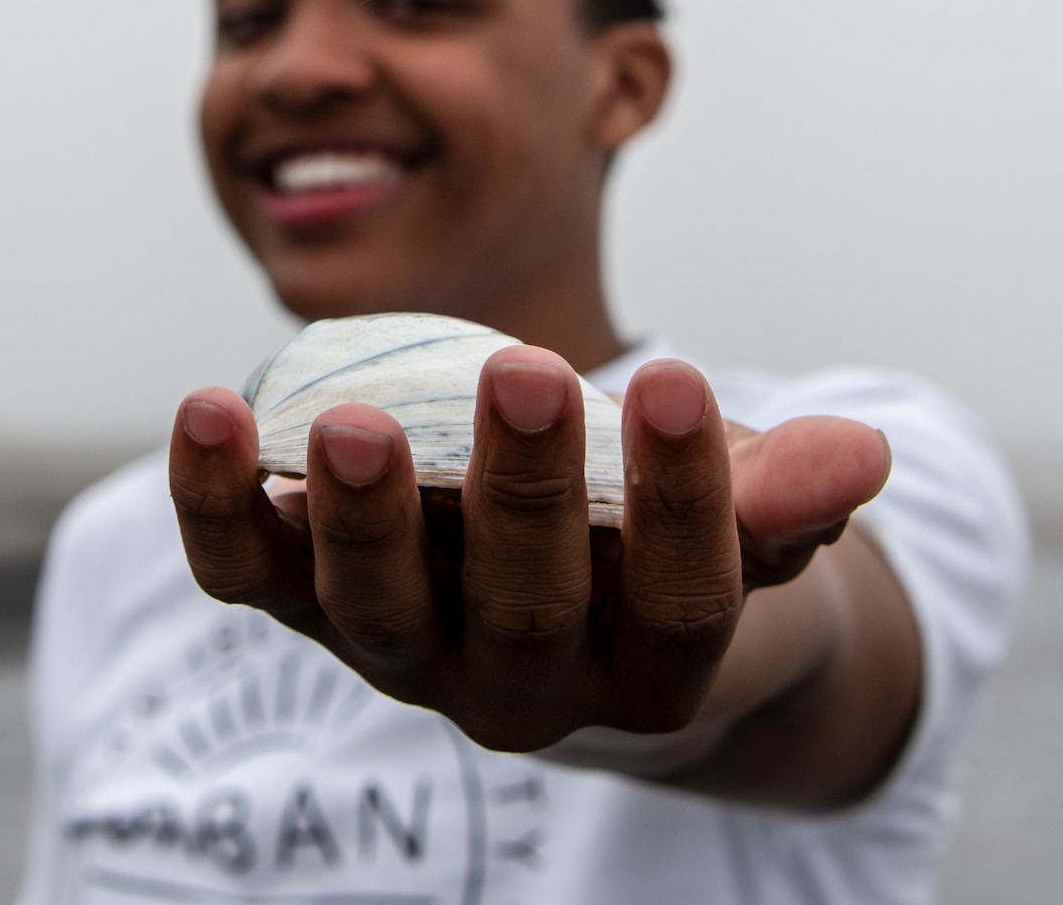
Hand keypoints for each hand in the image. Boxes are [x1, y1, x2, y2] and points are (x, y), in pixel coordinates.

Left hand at [168, 348, 892, 754]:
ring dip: (357, 518)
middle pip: (519, 612)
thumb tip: (857, 456)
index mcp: (639, 672)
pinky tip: (205, 411)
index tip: (687, 381)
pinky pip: (245, 570)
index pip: (676, 608)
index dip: (687, 507)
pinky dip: (214, 501)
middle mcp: (513, 688)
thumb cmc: (653, 531)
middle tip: (527, 374)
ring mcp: (397, 650)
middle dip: (524, 494)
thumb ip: (778, 495)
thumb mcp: (731, 512)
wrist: (551, 589)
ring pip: (368, 609)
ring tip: (346, 422)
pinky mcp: (300, 603)